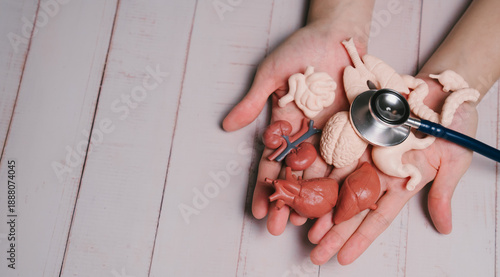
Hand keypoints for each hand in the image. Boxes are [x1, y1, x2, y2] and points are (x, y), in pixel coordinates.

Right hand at [223, 16, 369, 234]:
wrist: (338, 34)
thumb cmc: (301, 50)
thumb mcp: (271, 75)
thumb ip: (253, 102)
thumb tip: (227, 125)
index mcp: (286, 126)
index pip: (273, 163)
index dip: (266, 188)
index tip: (259, 211)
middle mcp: (308, 136)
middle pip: (297, 176)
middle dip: (287, 203)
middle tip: (279, 228)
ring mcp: (334, 135)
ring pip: (324, 175)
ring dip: (316, 201)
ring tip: (308, 225)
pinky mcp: (358, 130)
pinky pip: (354, 159)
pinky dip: (348, 182)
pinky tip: (341, 204)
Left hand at [308, 77, 477, 264]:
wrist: (442, 89)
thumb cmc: (452, 125)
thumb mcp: (453, 161)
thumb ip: (442, 193)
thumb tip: (445, 228)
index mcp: (399, 183)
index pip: (376, 218)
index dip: (359, 239)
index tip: (342, 259)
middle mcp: (377, 171)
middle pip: (351, 206)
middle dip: (332, 230)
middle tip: (314, 251)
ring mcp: (364, 151)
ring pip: (337, 182)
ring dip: (319, 203)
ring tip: (301, 224)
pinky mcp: (354, 130)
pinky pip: (332, 149)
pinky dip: (317, 167)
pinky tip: (301, 184)